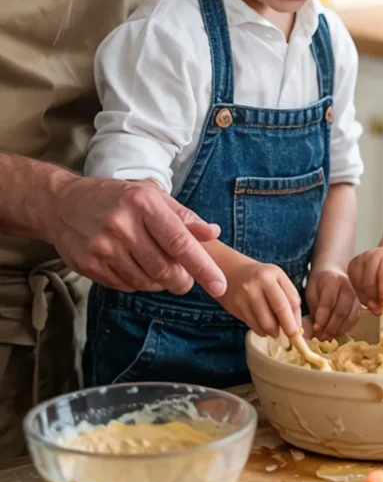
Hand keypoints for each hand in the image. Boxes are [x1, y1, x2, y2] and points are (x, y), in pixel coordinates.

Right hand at [53, 176, 225, 295]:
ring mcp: (103, 247)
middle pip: (165, 269)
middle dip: (182, 280)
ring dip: (159, 282)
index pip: (180, 242)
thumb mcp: (152, 195)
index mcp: (143, 203)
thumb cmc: (117, 198)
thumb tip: (213, 233)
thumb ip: (184, 216)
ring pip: (146, 282)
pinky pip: (126, 286)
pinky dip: (138, 283)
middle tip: (184, 279)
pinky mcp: (89, 265)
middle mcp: (122, 225)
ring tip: (157, 267)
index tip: (219, 285)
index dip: (203, 267)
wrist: (64, 204)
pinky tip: (134, 266)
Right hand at [220, 258, 302, 337]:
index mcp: (271, 275)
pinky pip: (252, 325)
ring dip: (272, 332)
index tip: (298, 332)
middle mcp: (256, 284)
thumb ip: (290, 298)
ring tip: (275, 330)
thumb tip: (297, 325)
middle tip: (290, 336)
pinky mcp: (235, 306)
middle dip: (286, 328)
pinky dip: (261, 330)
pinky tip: (262, 325)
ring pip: (263, 323)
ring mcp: (244, 295)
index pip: (287, 302)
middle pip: (277, 312)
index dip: (294, 320)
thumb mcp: (279, 279)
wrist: (233, 272)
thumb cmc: (262, 278)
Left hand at [306, 265, 360, 339]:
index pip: (329, 302)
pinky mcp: (360, 304)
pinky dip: (345, 329)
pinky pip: (355, 320)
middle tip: (320, 337)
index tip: (315, 329)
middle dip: (330, 327)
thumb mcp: (312, 291)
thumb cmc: (320, 283)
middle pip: (341, 311)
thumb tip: (318, 330)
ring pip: (350, 317)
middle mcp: (348, 286)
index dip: (322, 318)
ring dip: (337, 331)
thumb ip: (315, 308)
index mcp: (333, 279)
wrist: (333, 272)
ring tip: (326, 337)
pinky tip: (335, 333)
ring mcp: (356, 295)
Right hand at [347, 245, 382, 313]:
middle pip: (369, 282)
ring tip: (375, 304)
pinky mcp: (352, 264)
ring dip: (366, 298)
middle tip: (380, 310)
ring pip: (359, 284)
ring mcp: (360, 259)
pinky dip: (360, 293)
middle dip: (374, 298)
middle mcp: (372, 255)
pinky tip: (367, 295)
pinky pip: (353, 283)